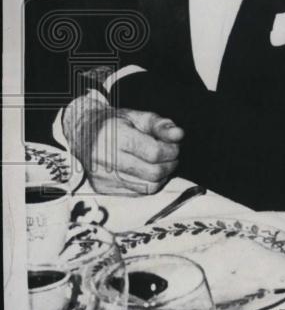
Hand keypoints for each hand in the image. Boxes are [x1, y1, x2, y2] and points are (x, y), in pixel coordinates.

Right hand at [64, 94, 184, 194]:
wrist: (80, 132)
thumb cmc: (112, 122)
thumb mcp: (136, 116)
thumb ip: (159, 124)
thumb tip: (179, 134)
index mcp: (114, 136)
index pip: (154, 153)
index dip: (171, 150)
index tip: (174, 145)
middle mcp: (105, 159)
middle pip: (153, 173)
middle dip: (170, 165)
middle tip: (170, 155)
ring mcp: (102, 177)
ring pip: (147, 187)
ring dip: (162, 176)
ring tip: (160, 163)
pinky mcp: (102, 189)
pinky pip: (137, 193)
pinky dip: (148, 184)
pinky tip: (147, 172)